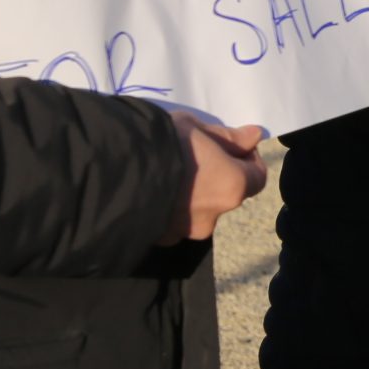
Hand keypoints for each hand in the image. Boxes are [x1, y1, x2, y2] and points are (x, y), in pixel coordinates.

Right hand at [161, 111, 267, 244]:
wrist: (111, 176)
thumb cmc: (162, 144)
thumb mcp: (196, 129)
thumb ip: (228, 137)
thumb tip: (254, 137)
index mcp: (232, 187)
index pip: (258, 177)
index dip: (248, 159)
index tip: (231, 145)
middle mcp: (214, 215)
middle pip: (227, 194)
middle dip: (218, 176)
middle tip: (196, 155)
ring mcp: (186, 231)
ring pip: (199, 210)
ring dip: (193, 194)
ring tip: (169, 171)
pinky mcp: (161, 240)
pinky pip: (174, 221)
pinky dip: (171, 208)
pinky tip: (153, 189)